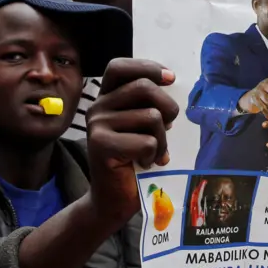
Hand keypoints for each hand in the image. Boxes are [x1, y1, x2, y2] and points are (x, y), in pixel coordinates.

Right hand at [86, 59, 178, 226]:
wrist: (113, 200)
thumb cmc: (133, 161)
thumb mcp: (142, 126)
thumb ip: (148, 105)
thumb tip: (168, 85)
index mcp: (106, 98)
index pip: (120, 67)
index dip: (147, 67)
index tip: (170, 78)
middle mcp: (97, 107)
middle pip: (144, 87)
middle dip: (168, 107)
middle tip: (168, 128)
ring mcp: (97, 125)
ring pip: (151, 117)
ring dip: (162, 140)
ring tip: (154, 154)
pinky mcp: (100, 145)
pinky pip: (146, 141)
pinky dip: (154, 155)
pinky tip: (144, 164)